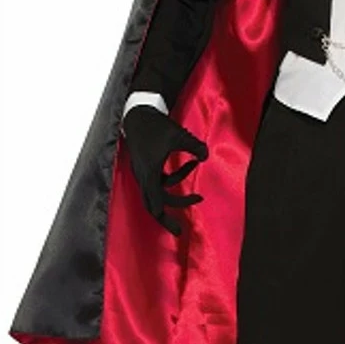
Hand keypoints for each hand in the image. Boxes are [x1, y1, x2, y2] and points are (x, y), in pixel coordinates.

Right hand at [121, 104, 208, 235]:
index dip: (166, 217)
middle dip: (166, 218)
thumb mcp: (179, 135)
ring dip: (177, 195)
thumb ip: (194, 146)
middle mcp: (143, 176)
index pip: (155, 201)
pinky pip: (162, 180)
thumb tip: (206, 156)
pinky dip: (176, 177)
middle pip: (152, 204)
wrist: (138, 113)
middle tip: (180, 230)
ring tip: (198, 197)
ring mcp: (143, 172)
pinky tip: (192, 164)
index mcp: (149, 172)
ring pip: (158, 193)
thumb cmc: (156, 125)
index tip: (178, 229)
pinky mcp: (147, 166)